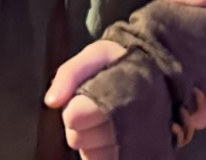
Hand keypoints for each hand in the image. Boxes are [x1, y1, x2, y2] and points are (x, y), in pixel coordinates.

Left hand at [44, 40, 125, 159]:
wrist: (155, 76)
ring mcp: (132, 146)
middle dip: (80, 122)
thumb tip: (50, 102)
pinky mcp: (131, 157)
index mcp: (117, 93)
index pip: (74, 115)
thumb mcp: (96, 55)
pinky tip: (110, 135)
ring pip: (88, 154)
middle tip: (96, 104)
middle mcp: (128, 123)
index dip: (73, 106)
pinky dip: (99, 152)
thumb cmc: (118, 64)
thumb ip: (70, 73)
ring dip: (90, 139)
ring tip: (107, 119)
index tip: (86, 92)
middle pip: (76, 138)